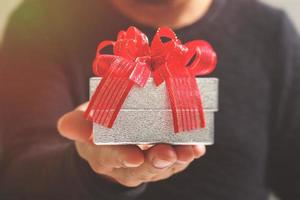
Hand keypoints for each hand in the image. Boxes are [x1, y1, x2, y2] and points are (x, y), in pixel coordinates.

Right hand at [57, 102, 205, 186]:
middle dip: (156, 161)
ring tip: (191, 151)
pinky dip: (187, 154)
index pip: (111, 158)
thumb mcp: (83, 122)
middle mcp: (126, 164)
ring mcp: (147, 163)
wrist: (112, 137)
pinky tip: (197, 148)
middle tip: (168, 154)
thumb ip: (76, 124)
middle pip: (141, 168)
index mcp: (104, 154)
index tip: (134, 157)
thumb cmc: (97, 126)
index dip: (122, 157)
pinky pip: (175, 160)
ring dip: (178, 159)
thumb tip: (66, 126)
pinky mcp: (162, 159)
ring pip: (162, 166)